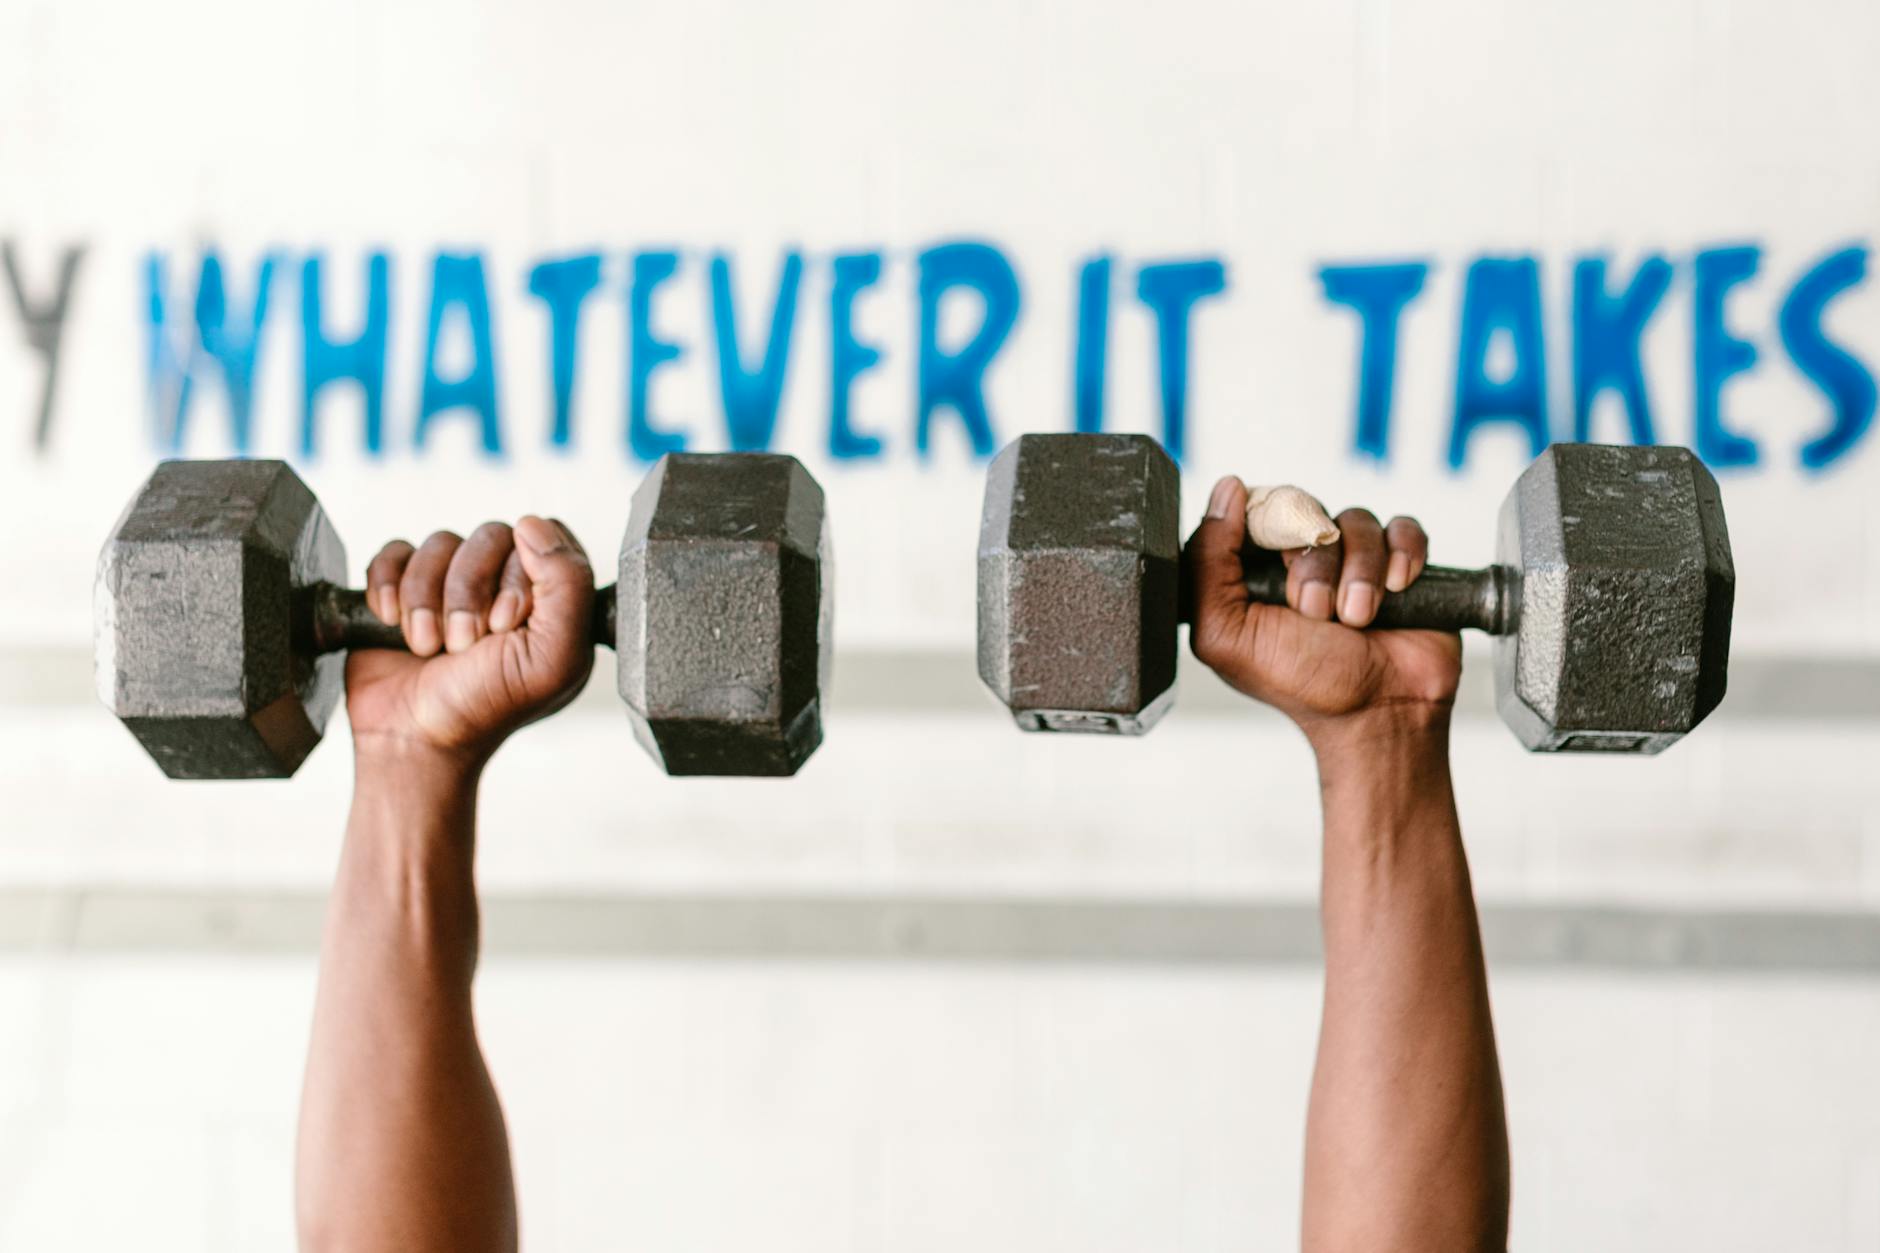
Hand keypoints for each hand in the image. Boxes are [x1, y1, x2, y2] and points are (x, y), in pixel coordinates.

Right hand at [345, 516, 596, 767]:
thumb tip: (535, 524)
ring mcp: (453, 585)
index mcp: (552, 602)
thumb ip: (568, 586)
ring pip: (441, 542)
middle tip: (463, 644)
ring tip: (428, 646)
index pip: (549, 538)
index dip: (523, 572)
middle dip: (468, 592)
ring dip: (427, 598)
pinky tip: (392, 623)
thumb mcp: (553, 657)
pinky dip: (390, 584)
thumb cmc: (486, 708)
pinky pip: (397, 551)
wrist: (413, 739)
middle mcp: (505, 586)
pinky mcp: (404, 587)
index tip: (506, 622)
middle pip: (491, 536)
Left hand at [1183, 476, 1461, 748]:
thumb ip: (1207, 563)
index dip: (1269, 529)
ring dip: (1360, 571)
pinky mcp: (1399, 564)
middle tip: (1317, 612)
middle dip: (1316, 564)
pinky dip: (1401, 553)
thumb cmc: (1303, 684)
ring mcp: (1353, 561)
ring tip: (1358, 618)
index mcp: (1254, 572)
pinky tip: (1398, 588)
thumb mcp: (1227, 633)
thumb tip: (1227, 489)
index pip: (1254, 510)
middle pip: (1307, 510)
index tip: (1281, 569)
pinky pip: (1402, 527)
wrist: (1379, 714)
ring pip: (1356, 520)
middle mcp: (1302, 561)